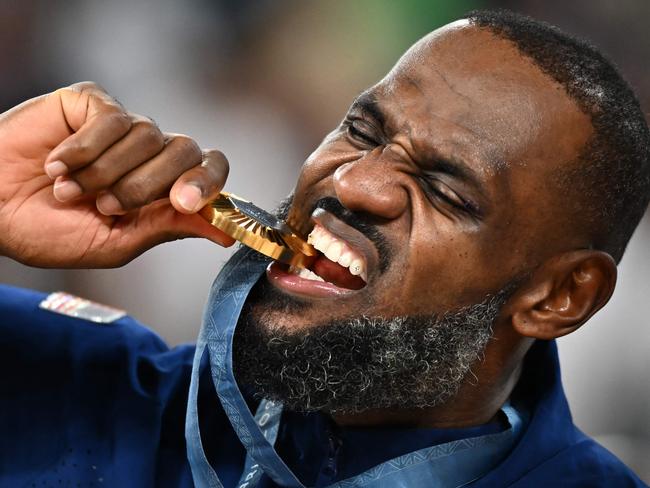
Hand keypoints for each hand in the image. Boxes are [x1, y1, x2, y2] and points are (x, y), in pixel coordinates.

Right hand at [0, 81, 233, 267]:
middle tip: (105, 207)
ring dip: (108, 172)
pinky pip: (111, 118)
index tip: (185, 202)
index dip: (208, 183)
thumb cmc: (50, 230)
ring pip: (149, 135)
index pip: (211, 170)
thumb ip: (167, 229)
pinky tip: (56, 164)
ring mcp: (124, 127)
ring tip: (69, 191)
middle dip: (147, 186)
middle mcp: (151, 155)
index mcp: (164, 188)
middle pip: (186, 151)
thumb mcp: (115, 243)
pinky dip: (84, 149)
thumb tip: (226, 234)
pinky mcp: (91, 104)